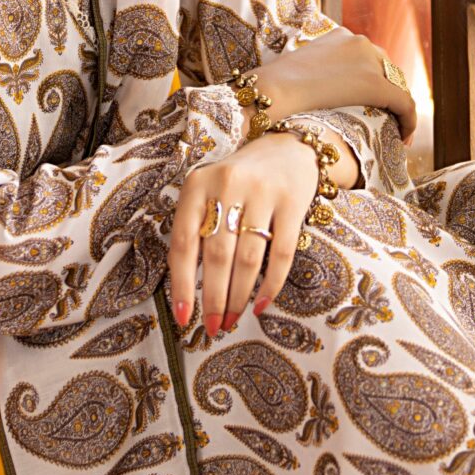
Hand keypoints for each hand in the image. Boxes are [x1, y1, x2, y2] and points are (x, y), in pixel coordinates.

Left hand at [167, 133, 318, 335]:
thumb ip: (196, 228)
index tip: (184, 318)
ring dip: (239, 296)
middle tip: (213, 326)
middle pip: (216, 255)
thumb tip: (187, 288)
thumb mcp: (208, 192)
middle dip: (213, 298)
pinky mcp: (292, 202)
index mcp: (197, 184)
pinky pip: (282, 253)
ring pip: (248, 258)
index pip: (183, 243)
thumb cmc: (239, 181)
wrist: (288, 147)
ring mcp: (262, 192)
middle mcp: (228, 185)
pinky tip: (261, 304)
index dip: (182, 284)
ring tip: (233, 319)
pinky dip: (271, 284)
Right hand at [255, 29, 418, 142]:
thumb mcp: (297, 72)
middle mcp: (359, 41)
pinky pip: (404, 104)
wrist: (272, 89)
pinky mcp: (376, 84)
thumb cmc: (273, 87)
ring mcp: (369, 60)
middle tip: (385, 119)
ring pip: (397, 86)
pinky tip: (403, 138)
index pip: (368, 58)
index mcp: (341, 36)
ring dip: (398, 108)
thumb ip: (314, 75)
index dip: (374, 81)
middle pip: (387, 70)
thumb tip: (314, 92)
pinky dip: (408, 121)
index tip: (369, 103)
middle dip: (388, 94)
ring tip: (394, 131)